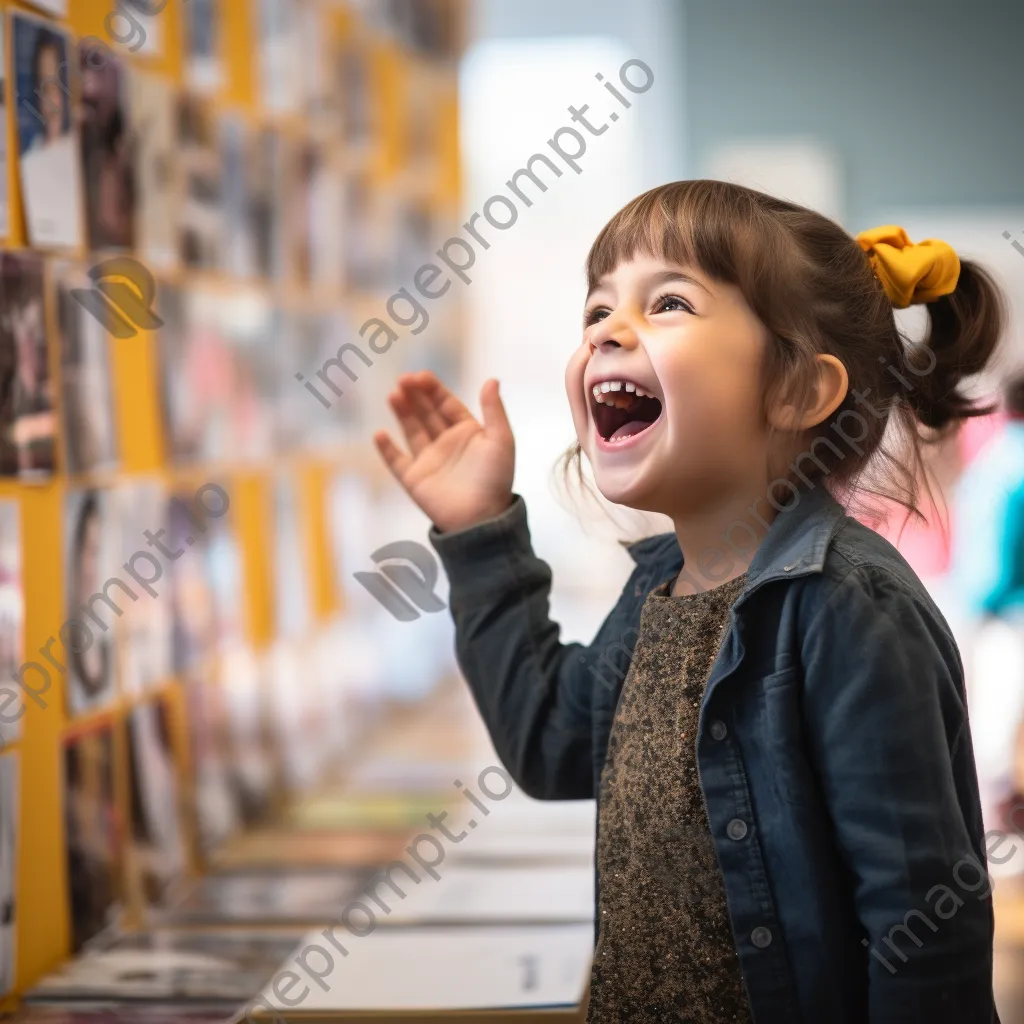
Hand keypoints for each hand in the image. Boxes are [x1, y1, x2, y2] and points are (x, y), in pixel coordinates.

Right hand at [374, 371, 514, 532]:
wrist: (482, 519)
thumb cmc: (495, 479)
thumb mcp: (501, 440)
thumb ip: (494, 410)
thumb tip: (491, 379)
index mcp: (468, 432)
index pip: (447, 404)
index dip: (434, 389)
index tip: (421, 376)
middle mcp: (447, 443)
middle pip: (427, 413)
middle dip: (415, 395)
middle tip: (402, 380)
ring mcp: (429, 461)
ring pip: (411, 430)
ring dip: (402, 412)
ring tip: (393, 395)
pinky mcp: (414, 479)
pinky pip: (397, 461)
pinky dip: (387, 449)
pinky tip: (380, 433)